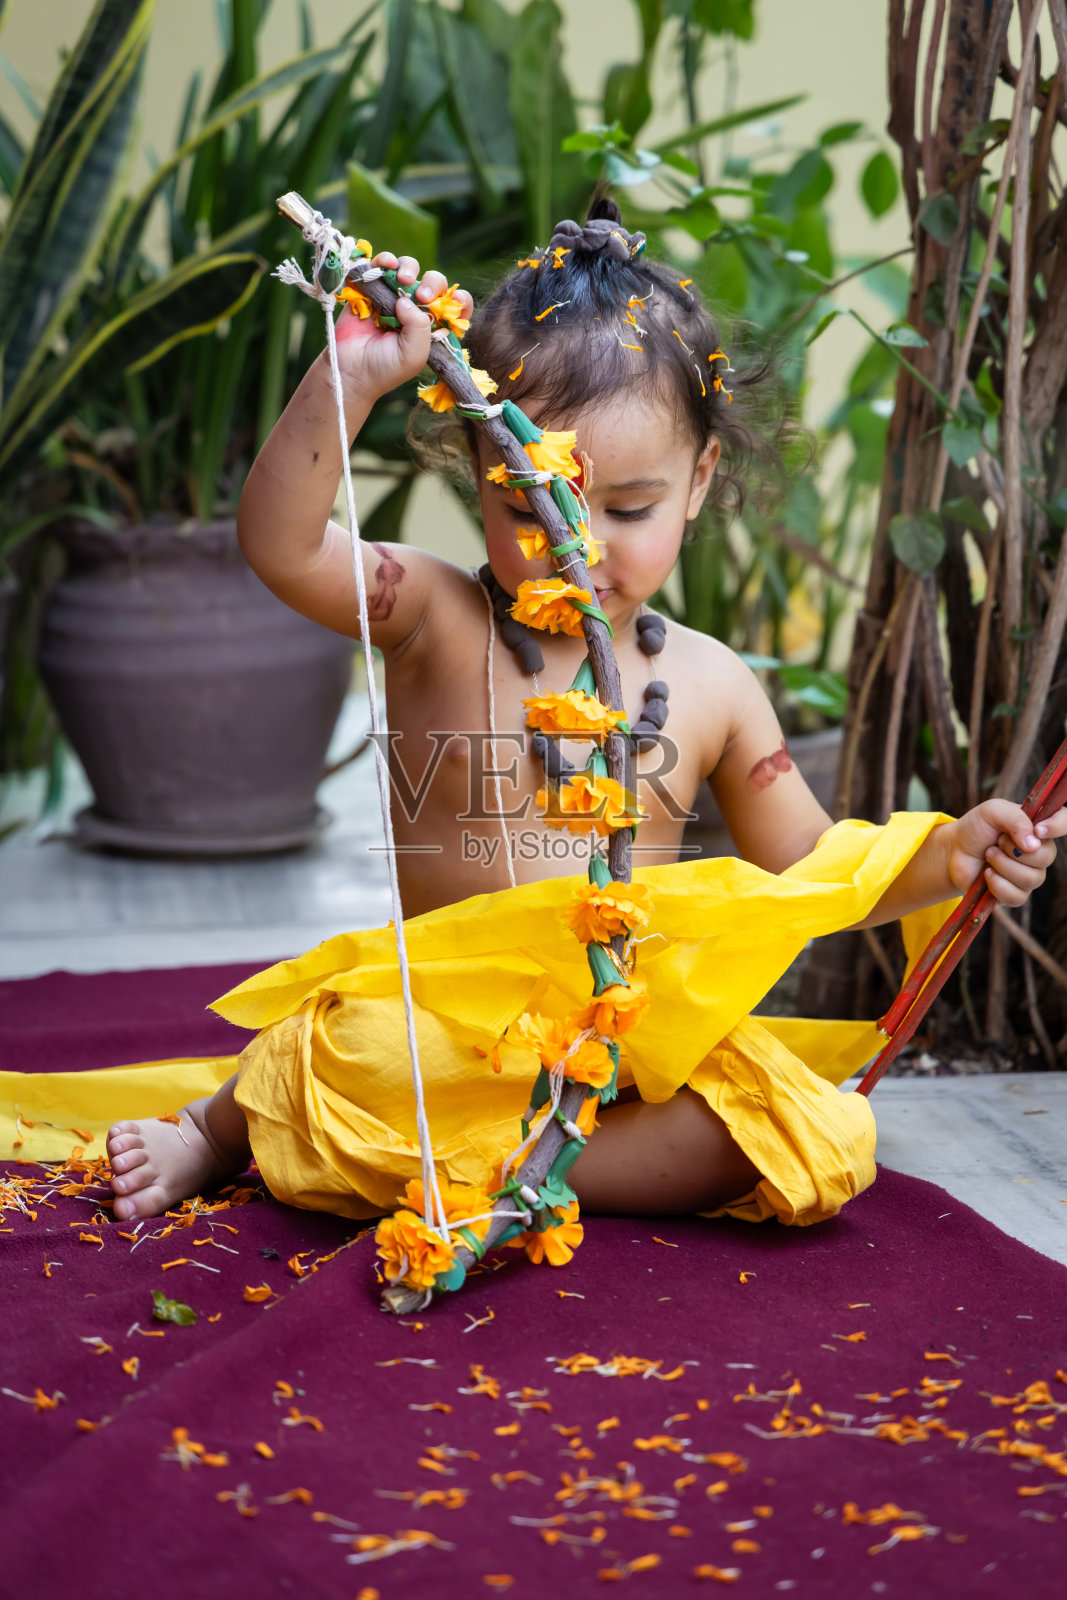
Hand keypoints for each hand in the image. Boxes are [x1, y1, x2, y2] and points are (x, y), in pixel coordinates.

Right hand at [332, 253, 472, 402]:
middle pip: (433, 282)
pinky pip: (381, 265)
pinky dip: (386, 260)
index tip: (456, 300)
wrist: (349, 370)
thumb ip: (420, 326)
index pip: (454, 308)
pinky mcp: (371, 288)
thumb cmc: (385, 368)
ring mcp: (393, 297)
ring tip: (402, 280)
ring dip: (409, 268)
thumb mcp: (413, 354)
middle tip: (422, 296)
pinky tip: (388, 265)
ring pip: (408, 269)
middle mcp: (416, 309)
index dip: (460, 300)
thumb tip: (406, 298)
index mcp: (432, 328)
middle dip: (432, 283)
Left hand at [945, 798, 1066, 905]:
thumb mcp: (993, 811)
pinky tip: (987, 874)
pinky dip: (997, 884)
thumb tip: (1033, 845)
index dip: (1058, 826)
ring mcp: (1030, 874)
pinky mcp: (1016, 894)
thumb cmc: (977, 827)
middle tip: (996, 842)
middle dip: (1013, 849)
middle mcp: (1041, 852)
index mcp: (1039, 827)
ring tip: (988, 855)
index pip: (1064, 821)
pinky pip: (1017, 896)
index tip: (1038, 830)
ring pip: (1031, 879)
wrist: (956, 850)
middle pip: (1046, 857)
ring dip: (1002, 865)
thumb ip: (1015, 819)